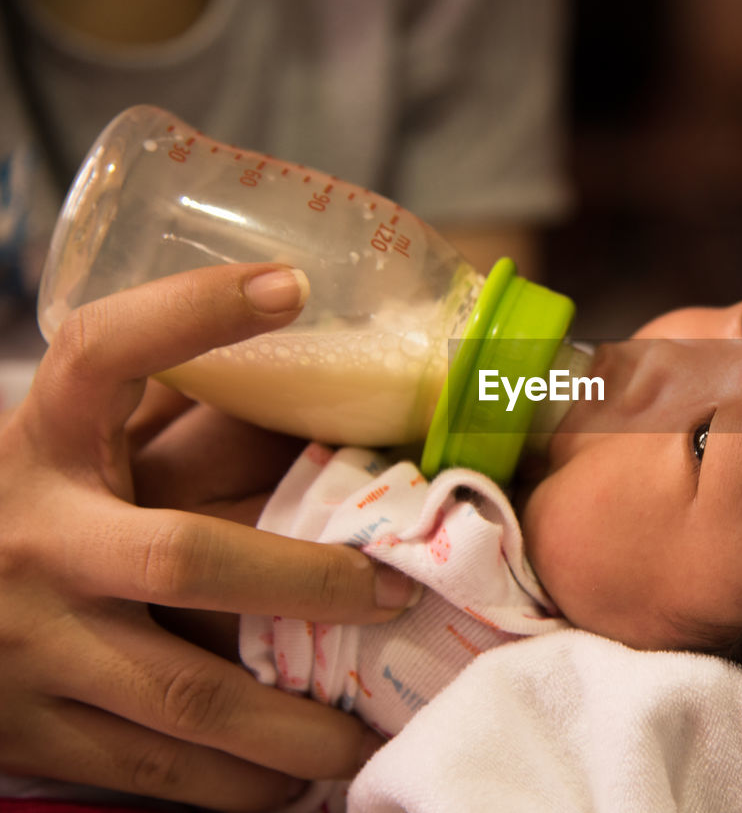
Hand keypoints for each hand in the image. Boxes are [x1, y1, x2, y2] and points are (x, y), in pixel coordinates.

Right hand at [0, 265, 421, 810]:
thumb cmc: (6, 511)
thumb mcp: (55, 447)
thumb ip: (150, 414)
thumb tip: (294, 350)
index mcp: (43, 444)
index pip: (105, 354)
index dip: (192, 313)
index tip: (288, 285)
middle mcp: (37, 540)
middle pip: (186, 558)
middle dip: (308, 582)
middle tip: (395, 593)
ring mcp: (28, 645)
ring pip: (183, 694)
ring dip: (290, 720)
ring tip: (368, 730)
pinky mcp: (28, 730)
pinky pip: (148, 769)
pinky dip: (231, 782)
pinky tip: (291, 780)